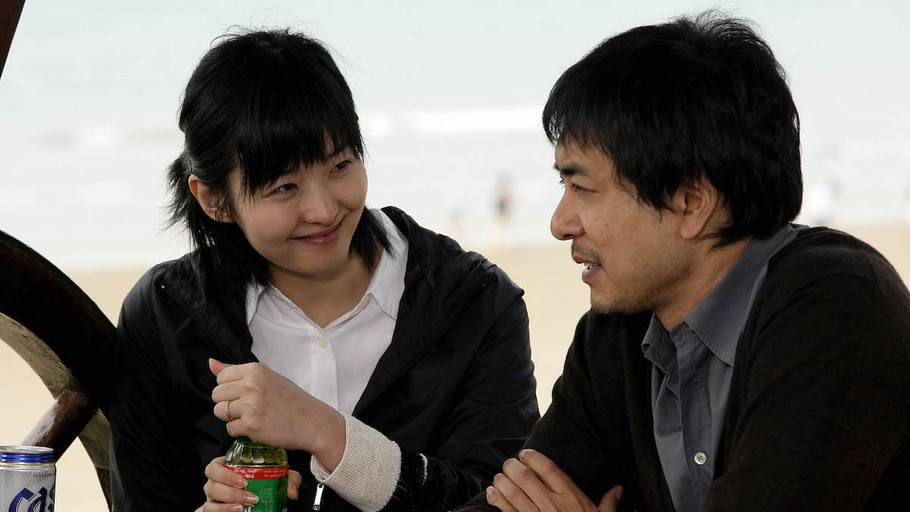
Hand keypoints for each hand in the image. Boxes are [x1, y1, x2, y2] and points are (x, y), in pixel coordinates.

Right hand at [201, 456, 301, 511]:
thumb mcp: (278, 478)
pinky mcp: (213, 508)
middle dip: (230, 491)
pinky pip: (209, 510)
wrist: (260, 501)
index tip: (244, 481)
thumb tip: (292, 492)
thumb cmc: (264, 483)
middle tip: (249, 496)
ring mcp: (213, 497)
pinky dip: (222, 511)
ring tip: (243, 507)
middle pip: (211, 484)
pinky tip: (237, 511)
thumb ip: (288, 479)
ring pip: (210, 499)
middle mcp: (216, 482)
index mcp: (226, 469)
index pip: (214, 467)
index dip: (225, 473)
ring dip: (226, 504)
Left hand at [209, 358, 345, 470]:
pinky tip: (257, 427)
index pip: (221, 378)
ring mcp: (250, 405)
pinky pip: (230, 429)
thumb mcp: (266, 378)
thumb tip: (210, 363)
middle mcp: (251, 384)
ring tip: (252, 417)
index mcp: (255, 369)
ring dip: (232, 418)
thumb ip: (236, 371)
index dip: (230, 389)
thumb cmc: (290, 400)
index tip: (246, 394)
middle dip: (228, 404)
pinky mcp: (251, 425)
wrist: (312, 422)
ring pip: (220, 412)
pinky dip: (241, 431)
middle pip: (216, 395)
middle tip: (248, 408)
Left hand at [486, 449, 622, 511]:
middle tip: (509, 464)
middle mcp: (552, 505)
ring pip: (512, 491)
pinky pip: (506, 510)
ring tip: (500, 477)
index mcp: (571, 497)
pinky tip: (492, 492)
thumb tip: (618, 488)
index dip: (532, 457)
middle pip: (525, 476)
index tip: (525, 454)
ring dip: (501, 480)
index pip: (547, 468)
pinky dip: (495, 498)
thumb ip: (608, 503)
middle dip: (512, 465)